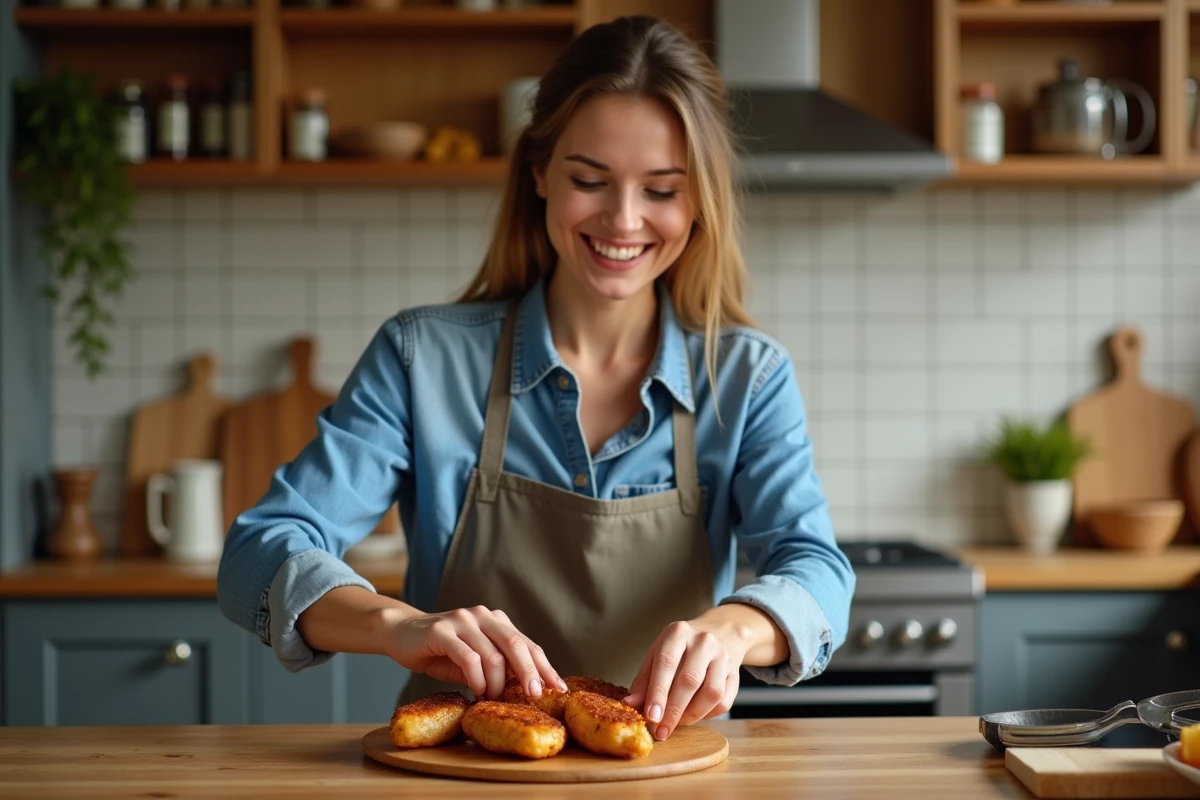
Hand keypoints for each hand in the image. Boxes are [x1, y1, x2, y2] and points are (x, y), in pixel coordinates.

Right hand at [384, 605, 567, 700]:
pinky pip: (468, 658)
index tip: (559, 689)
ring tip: (492, 698)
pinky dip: (476, 678)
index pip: (527, 644)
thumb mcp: (473, 660)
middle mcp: (482, 616)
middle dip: (530, 672)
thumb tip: (526, 690)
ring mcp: (462, 621)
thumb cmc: (440, 651)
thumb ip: (496, 667)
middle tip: (535, 695)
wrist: (400, 634)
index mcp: (495, 621)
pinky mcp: (442, 631)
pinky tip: (476, 691)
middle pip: (516, 645)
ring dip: (497, 683)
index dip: (545, 666)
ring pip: (493, 654)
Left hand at [623, 619, 747, 741]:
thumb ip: (644, 680)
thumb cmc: (680, 648)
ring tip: (677, 722)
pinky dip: (708, 714)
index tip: (651, 716)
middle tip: (661, 731)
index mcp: (678, 633)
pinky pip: (724, 701)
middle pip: (689, 681)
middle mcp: (703, 641)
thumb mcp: (658, 654)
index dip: (658, 692)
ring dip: (692, 715)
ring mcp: (723, 656)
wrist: (719, 632)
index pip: (667, 663)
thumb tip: (631, 704)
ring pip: (711, 693)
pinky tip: (695, 714)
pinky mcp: (735, 672)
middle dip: (673, 711)